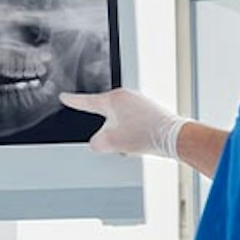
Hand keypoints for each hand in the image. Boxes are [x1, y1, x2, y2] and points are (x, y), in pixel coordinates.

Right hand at [59, 88, 189, 158]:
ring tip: (134, 142)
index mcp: (114, 99)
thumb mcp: (112, 143)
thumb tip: (96, 143)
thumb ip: (96, 143)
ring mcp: (140, 101)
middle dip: (107, 128)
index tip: (64, 97)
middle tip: (117, 141)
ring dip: (122, 132)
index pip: (87, 101)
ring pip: (121, 120)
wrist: (175, 138)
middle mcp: (127, 96)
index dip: (73, 101)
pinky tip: (141, 140)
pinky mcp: (150, 110)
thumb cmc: (147, 135)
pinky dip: (134, 132)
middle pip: (106, 114)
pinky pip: (134, 122)